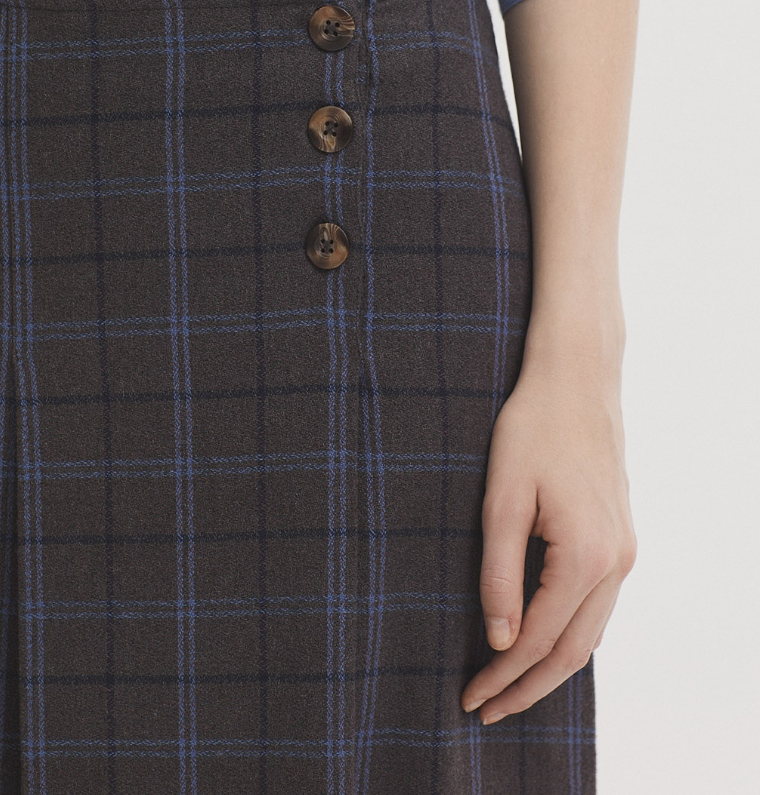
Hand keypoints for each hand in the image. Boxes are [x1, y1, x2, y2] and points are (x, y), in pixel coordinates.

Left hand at [460, 351, 637, 723]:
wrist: (578, 382)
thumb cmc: (532, 430)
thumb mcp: (501, 500)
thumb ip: (500, 573)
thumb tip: (499, 639)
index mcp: (585, 557)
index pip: (537, 639)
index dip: (501, 675)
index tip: (469, 697)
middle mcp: (616, 563)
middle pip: (572, 652)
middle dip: (527, 688)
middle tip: (486, 710)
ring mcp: (625, 552)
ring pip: (590, 634)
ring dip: (549, 667)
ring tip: (510, 688)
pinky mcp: (621, 539)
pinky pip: (598, 606)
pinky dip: (569, 635)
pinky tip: (542, 640)